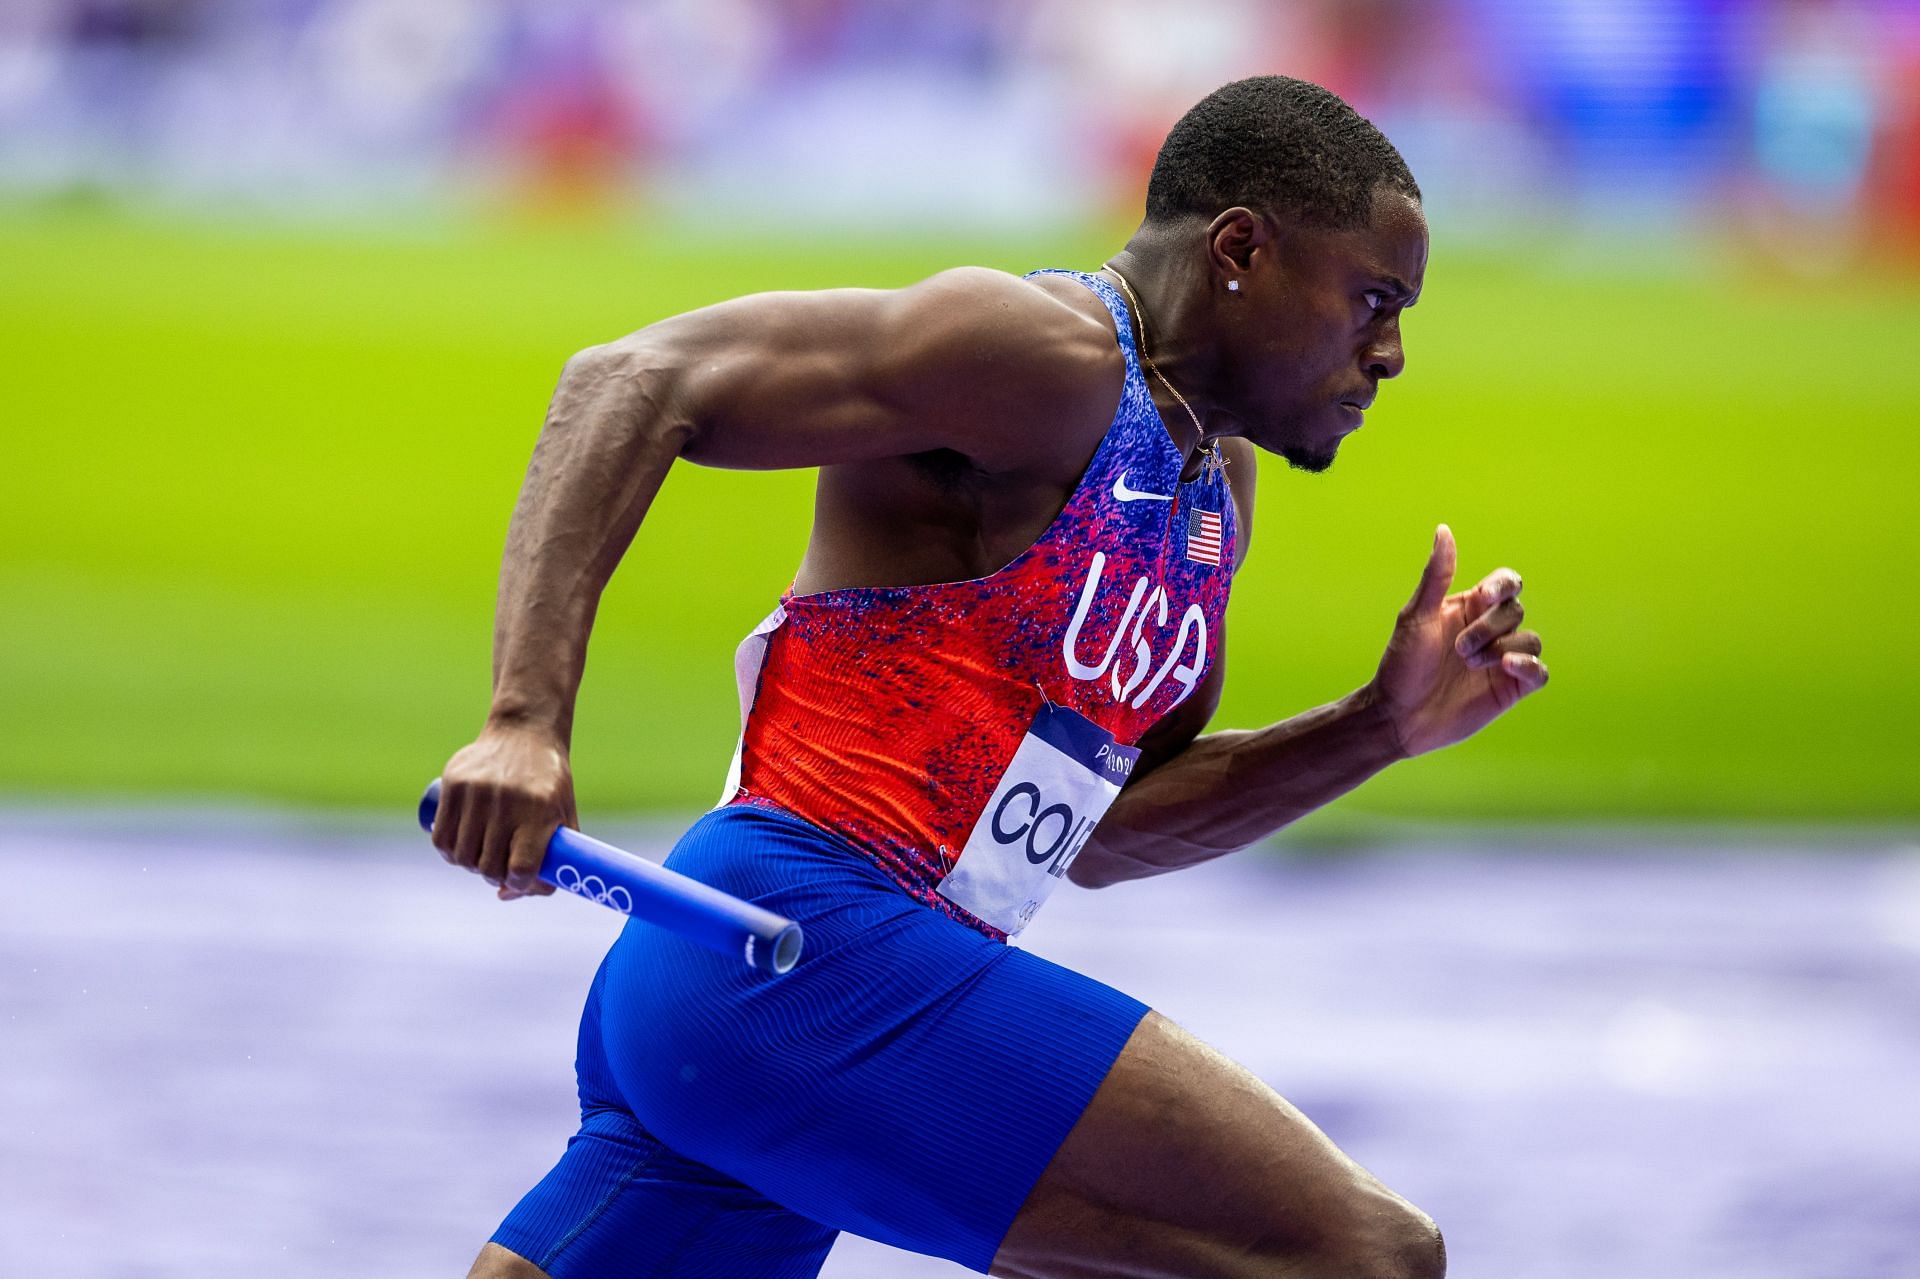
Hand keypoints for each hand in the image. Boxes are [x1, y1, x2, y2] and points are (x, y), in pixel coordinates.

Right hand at [428, 718, 575, 899]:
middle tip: (499, 868)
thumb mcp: (563, 816)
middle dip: (494, 876)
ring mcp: (477, 792)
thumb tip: (506, 895)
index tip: (518, 879)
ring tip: (481, 856)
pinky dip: (449, 852)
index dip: (519, 884)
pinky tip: (460, 849)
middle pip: (489, 866)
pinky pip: (441, 838)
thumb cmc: (548, 785)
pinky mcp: (454, 784)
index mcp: (540, 811)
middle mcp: (508, 801)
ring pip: (462, 856)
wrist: (525, 733)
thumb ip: (550, 862)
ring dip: (471, 865)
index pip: (522, 868)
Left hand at [1370, 524, 1547, 757]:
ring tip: (1471, 666)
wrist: (1398, 716)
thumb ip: (1435, 575)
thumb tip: (1444, 529)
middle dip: (1490, 627)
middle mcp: (1490, 630)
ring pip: (1530, 639)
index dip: (1505, 585)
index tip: (1487, 596)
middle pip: (1515, 610)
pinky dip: (1530, 666)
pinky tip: (1508, 667)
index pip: (1506, 584)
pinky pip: (1539, 671)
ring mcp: (1502, 659)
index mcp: (1469, 608)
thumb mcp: (1416, 616)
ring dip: (1503, 648)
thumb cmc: (1401, 664)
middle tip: (1460, 651)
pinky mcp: (1510, 688)